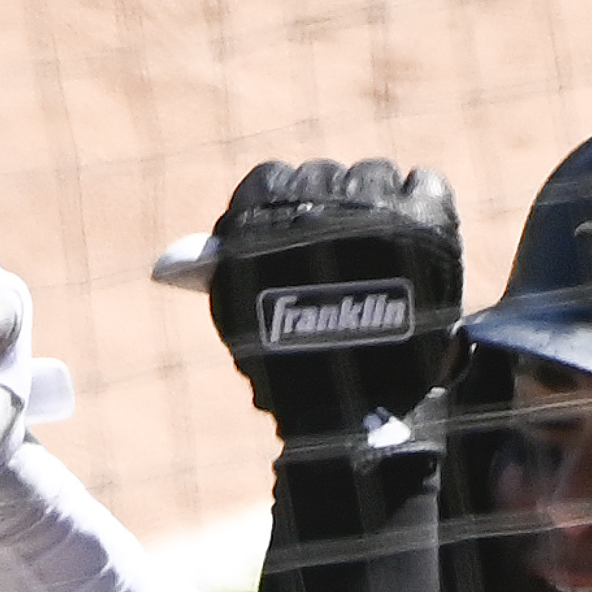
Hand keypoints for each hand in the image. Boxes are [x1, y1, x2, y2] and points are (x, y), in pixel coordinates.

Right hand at [196, 158, 460, 442]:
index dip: (289, 211)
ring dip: (381, 206)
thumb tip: (166, 264)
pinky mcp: (425, 222)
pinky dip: (424, 204)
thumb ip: (220, 276)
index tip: (301, 242)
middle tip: (349, 257)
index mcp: (260, 216)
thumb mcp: (245, 320)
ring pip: (377, 176)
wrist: (357, 415)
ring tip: (386, 253)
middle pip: (327, 176)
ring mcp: (374, 210)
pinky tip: (419, 237)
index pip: (271, 180)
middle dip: (335, 210)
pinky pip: (426, 184)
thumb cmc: (293, 373)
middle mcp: (315, 201)